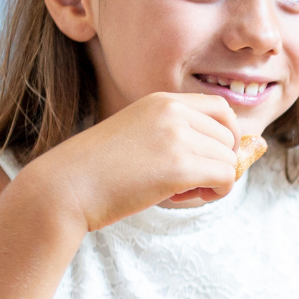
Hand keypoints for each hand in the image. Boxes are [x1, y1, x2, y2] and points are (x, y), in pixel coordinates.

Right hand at [19, 93, 242, 232]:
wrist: (65, 187)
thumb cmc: (99, 170)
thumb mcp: (140, 136)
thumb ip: (176, 135)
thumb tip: (232, 154)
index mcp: (162, 101)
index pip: (221, 109)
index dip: (226, 136)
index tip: (212, 158)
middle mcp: (173, 111)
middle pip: (229, 137)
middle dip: (218, 163)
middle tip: (189, 182)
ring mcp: (177, 137)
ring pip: (229, 160)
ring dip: (214, 181)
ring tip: (180, 191)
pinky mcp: (180, 166)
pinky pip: (225, 178)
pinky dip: (216, 192)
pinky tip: (184, 197)